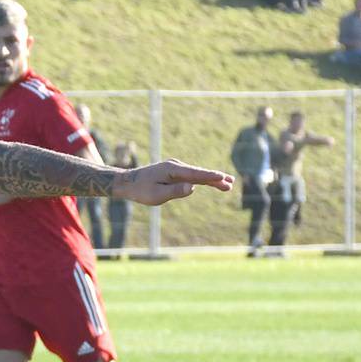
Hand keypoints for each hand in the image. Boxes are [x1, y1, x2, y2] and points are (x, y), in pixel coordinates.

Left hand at [114, 161, 234, 205]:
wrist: (129, 182)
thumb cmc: (142, 191)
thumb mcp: (157, 195)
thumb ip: (175, 192)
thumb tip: (192, 187)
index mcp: (172, 170)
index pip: (195, 174)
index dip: (210, 176)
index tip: (222, 177)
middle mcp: (176, 166)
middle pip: (200, 173)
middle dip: (216, 178)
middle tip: (231, 183)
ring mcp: (176, 168)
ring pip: (198, 175)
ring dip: (212, 179)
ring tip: (228, 184)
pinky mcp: (175, 173)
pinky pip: (192, 176)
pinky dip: (203, 179)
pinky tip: (213, 182)